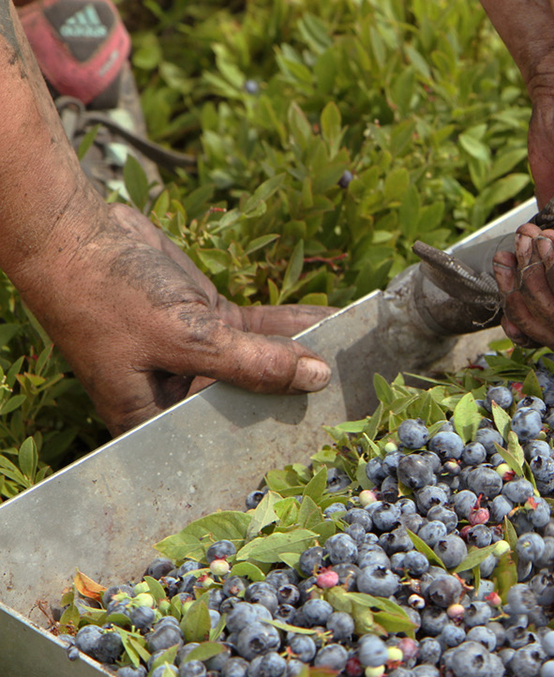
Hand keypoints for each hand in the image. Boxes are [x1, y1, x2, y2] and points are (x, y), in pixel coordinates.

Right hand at [19, 203, 335, 434]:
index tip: (326, 440)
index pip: (225, 442)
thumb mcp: (185, 337)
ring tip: (356, 356)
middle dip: (299, 397)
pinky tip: (331, 322)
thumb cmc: (107, 296)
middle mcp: (178, 394)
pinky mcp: (206, 322)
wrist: (75, 234)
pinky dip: (291, 326)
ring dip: (303, 356)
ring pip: (261, 363)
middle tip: (355, 399)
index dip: (273, 441)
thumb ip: (251, 362)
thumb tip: (315, 378)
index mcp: (157, 419)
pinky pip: (258, 332)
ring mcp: (196, 356)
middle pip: (251, 404)